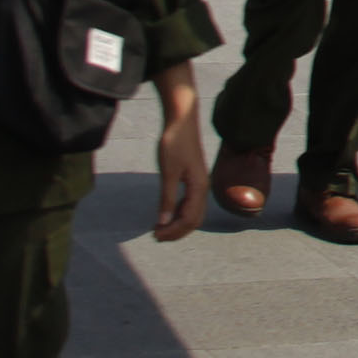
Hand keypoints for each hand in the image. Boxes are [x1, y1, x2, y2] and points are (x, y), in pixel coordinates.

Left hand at [149, 73, 206, 240]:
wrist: (182, 120)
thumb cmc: (175, 144)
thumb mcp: (168, 172)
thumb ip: (167, 198)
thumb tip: (163, 222)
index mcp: (199, 187)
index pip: (189, 219)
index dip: (173, 231)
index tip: (155, 235)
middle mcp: (203, 188)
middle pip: (194, 220)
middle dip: (177, 231)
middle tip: (156, 236)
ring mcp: (200, 183)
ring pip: (193, 212)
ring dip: (178, 223)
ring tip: (160, 228)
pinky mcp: (194, 178)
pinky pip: (191, 203)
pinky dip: (180, 213)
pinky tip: (167, 213)